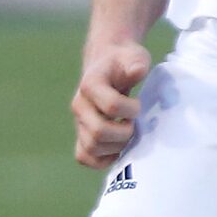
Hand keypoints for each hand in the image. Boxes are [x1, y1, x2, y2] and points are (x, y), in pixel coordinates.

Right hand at [72, 37, 152, 169]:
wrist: (108, 64)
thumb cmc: (124, 62)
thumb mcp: (133, 56)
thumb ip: (136, 63)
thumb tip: (137, 71)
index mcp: (90, 84)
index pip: (111, 106)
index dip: (131, 110)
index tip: (138, 104)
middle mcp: (79, 104)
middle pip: (98, 132)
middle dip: (124, 133)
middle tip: (134, 124)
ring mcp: (78, 122)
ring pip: (91, 147)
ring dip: (115, 147)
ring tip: (127, 135)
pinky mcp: (81, 135)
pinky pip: (84, 157)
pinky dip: (102, 159)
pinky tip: (118, 148)